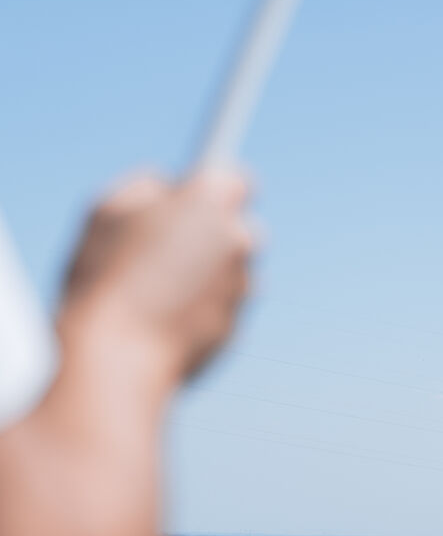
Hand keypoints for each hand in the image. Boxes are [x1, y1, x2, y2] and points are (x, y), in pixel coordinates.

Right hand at [60, 169, 255, 382]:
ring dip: (208, 273)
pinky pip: (222, 308)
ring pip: (232, 270)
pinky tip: (167, 314)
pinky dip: (203, 308)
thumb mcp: (107, 213)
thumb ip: (145, 189)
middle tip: (170, 243)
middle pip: (238, 227)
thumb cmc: (106, 277)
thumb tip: (167, 187)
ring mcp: (242, 285)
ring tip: (160, 286)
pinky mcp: (237, 325)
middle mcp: (239, 240)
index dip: (216, 189)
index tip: (201, 197)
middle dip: (211, 234)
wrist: (119, 354)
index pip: (237, 181)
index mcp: (210, 201)